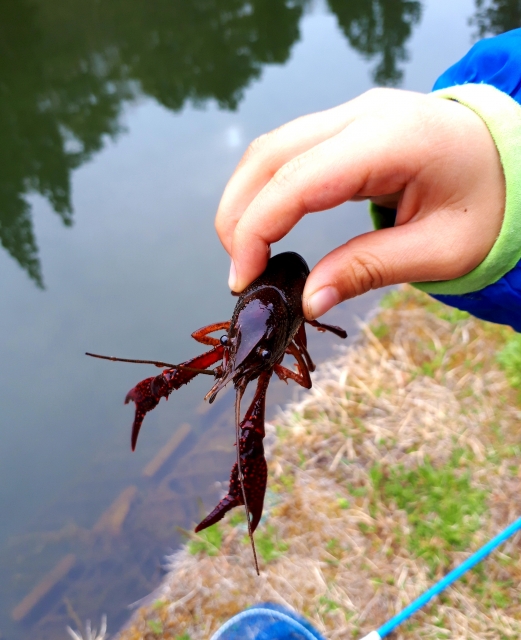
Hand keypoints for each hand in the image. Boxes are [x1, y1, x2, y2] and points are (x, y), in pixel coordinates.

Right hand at [215, 88, 504, 318]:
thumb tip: (307, 302)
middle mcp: (363, 114)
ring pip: (270, 150)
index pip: (297, 180)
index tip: (243, 278)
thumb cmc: (486, 205)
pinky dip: (265, 190)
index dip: (256, 229)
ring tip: (246, 254)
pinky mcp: (346, 126)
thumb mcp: (439, 251)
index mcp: (392, 140)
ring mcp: (352, 114)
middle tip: (239, 272)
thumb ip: (368, 270)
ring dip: (245, 202)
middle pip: (269, 155)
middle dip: (238, 216)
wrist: (512, 161)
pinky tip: (266, 226)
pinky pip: (288, 152)